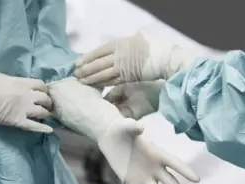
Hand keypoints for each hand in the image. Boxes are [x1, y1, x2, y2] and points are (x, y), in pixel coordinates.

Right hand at [0, 71, 52, 132]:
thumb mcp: (2, 76)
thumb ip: (13, 82)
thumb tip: (15, 85)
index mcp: (22, 83)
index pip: (40, 85)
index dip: (43, 89)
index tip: (43, 92)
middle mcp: (27, 96)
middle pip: (45, 98)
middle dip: (48, 102)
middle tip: (48, 105)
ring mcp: (24, 109)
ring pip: (43, 112)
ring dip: (47, 114)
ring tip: (49, 115)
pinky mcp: (17, 121)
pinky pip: (33, 126)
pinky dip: (42, 128)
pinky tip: (50, 130)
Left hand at [47, 78, 199, 183]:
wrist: (111, 138)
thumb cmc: (122, 129)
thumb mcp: (126, 126)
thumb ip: (133, 127)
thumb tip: (140, 127)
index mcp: (157, 154)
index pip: (174, 163)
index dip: (185, 171)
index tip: (197, 180)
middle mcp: (154, 168)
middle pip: (171, 183)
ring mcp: (143, 178)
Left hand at [74, 32, 195, 86]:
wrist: (168, 60)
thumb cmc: (159, 49)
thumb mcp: (143, 39)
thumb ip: (132, 43)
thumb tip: (129, 43)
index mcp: (123, 43)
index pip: (101, 50)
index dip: (89, 56)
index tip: (79, 61)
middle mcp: (120, 53)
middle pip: (99, 61)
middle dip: (86, 68)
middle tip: (76, 73)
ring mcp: (123, 65)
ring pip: (103, 72)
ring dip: (91, 77)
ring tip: (81, 80)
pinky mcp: (128, 77)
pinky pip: (112, 80)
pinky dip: (102, 82)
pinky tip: (95, 85)